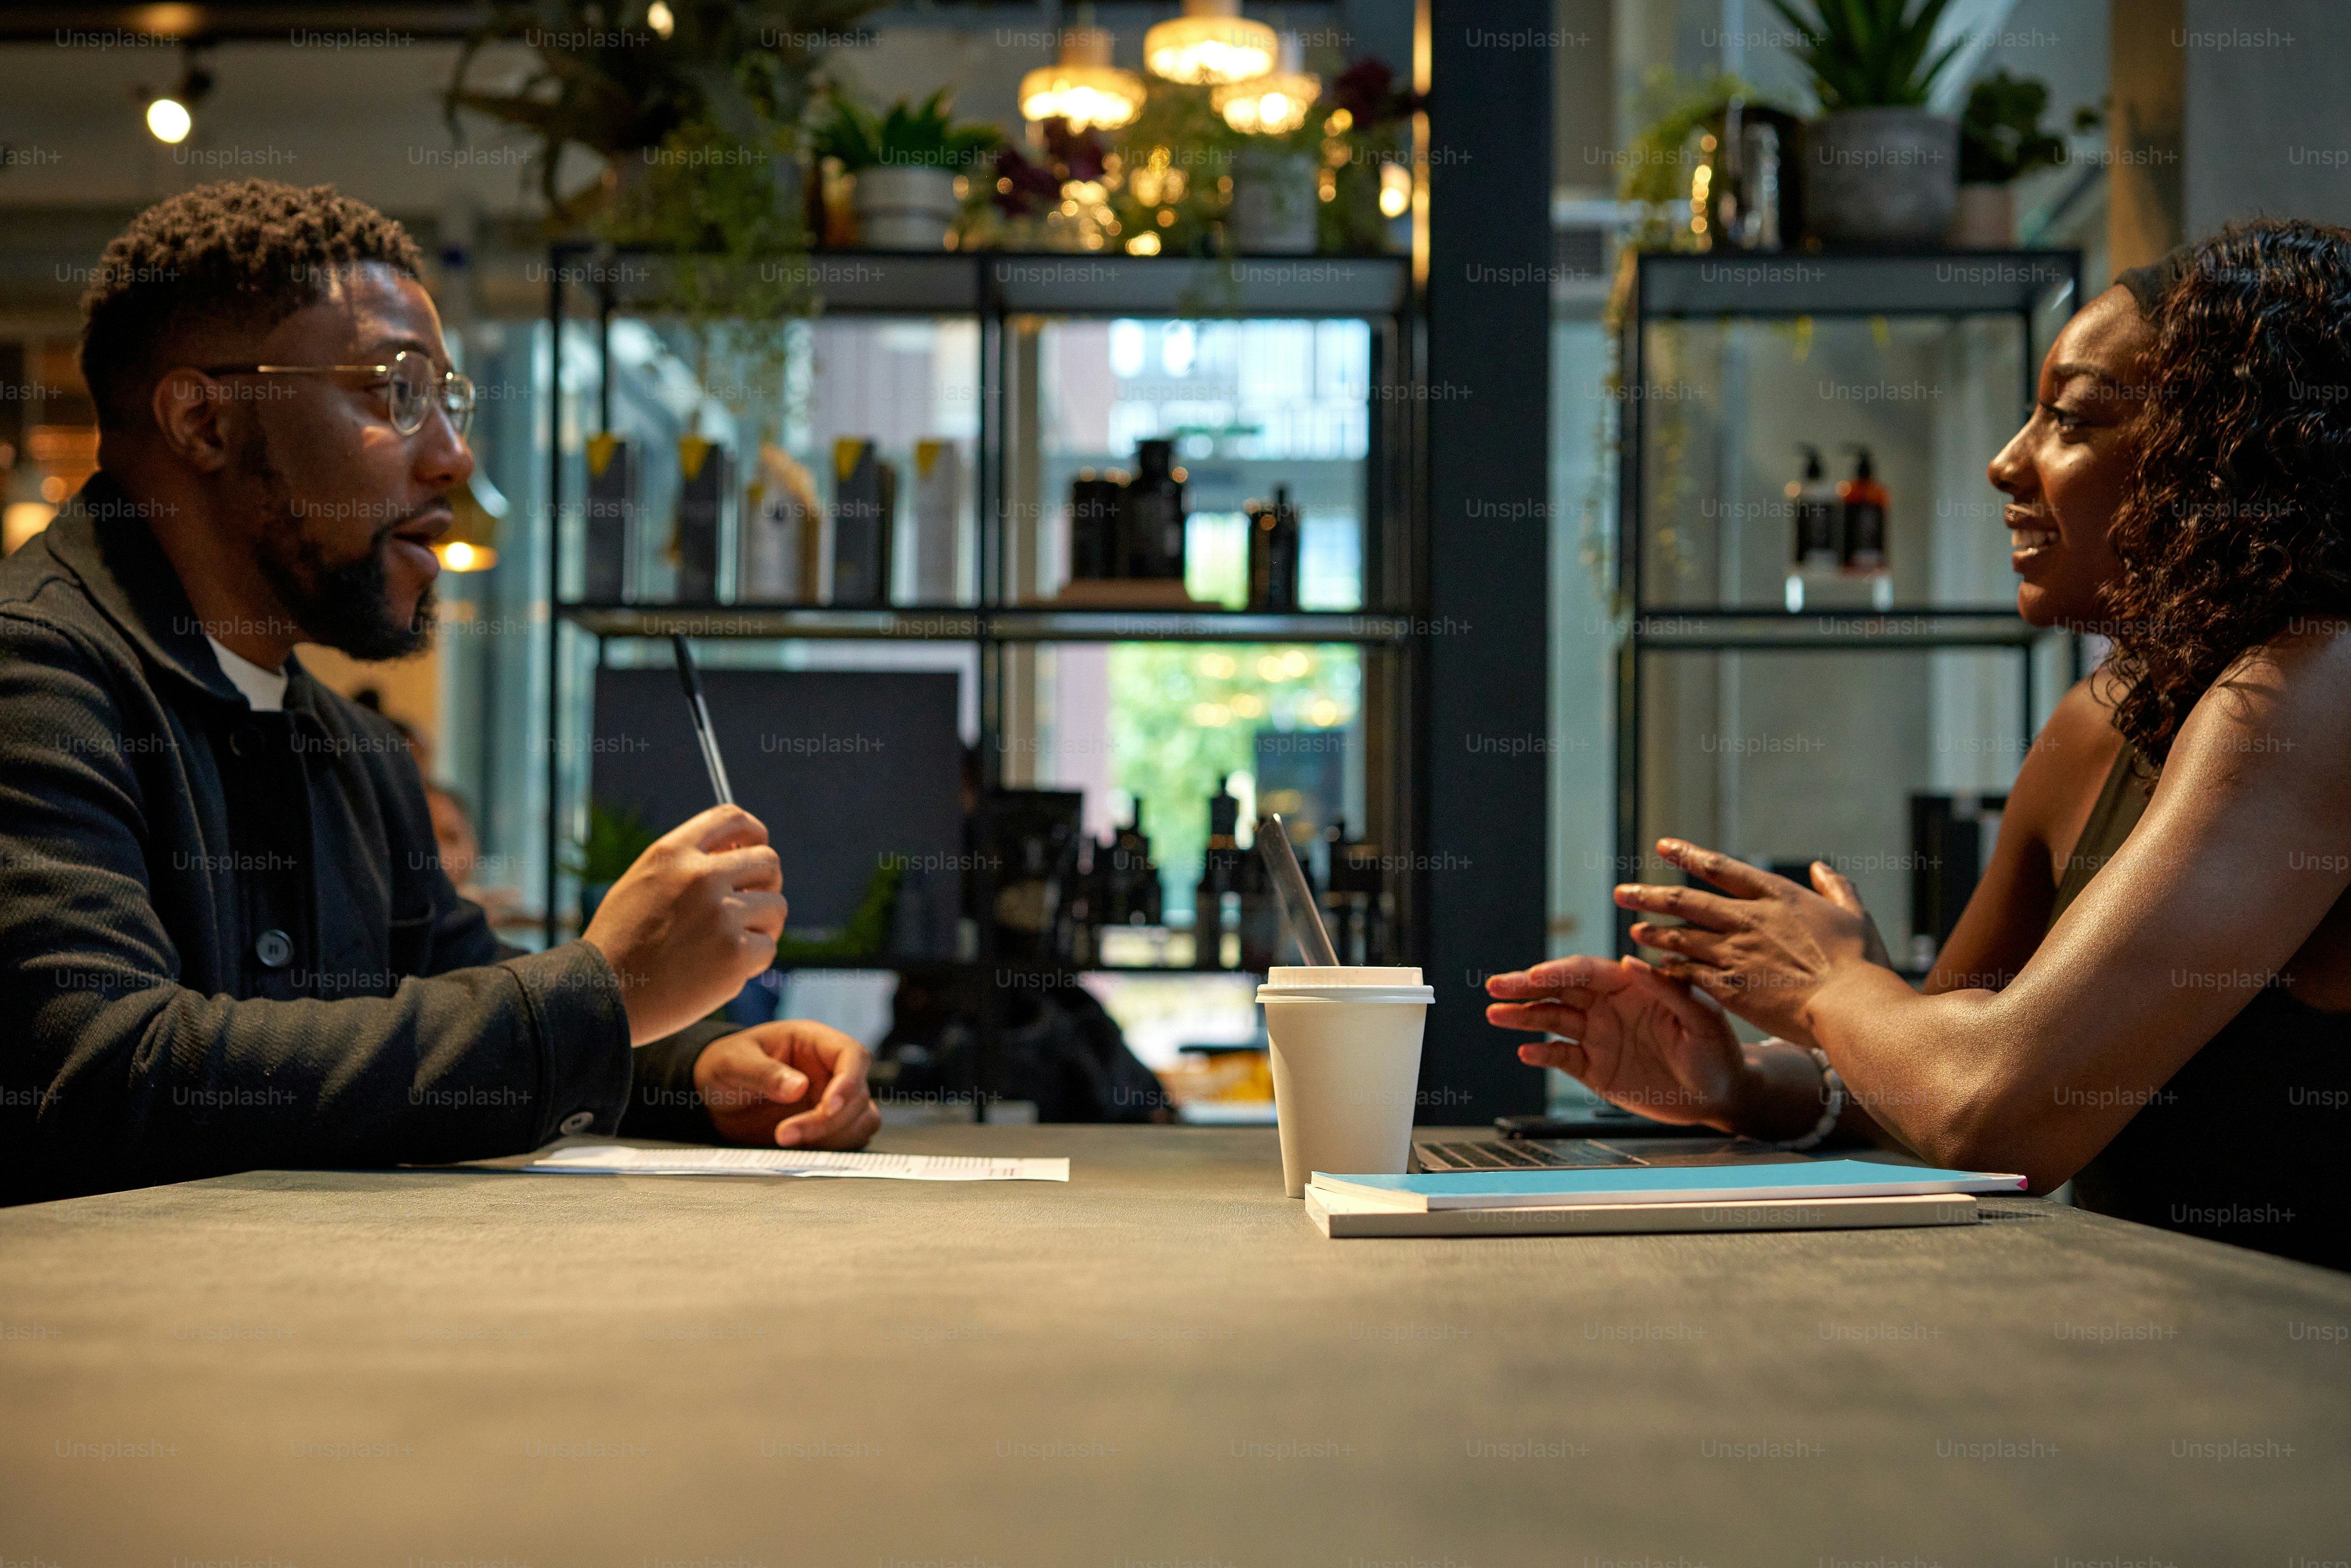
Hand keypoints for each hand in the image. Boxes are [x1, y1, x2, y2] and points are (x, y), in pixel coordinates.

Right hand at [582, 805, 786, 1045]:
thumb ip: (687, 864)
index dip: (754, 833)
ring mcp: (721, 914)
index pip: (733, 818)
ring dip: (761, 926)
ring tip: (727, 944)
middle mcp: (701, 876)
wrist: (602, 996)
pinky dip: (752, 962)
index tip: (754, 850)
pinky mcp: (735, 953)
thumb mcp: (643, 883)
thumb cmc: (622, 943)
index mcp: (674, 853)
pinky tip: (721, 970)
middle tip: (746, 909)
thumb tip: (740, 853)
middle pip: (768, 861)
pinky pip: (768, 947)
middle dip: (765, 885)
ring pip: (776, 906)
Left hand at [694, 1019, 880, 1149]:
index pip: (852, 1055)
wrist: (717, 1093)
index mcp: (814, 1042)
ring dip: (833, 1137)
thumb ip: (764, 1073)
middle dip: (827, 1121)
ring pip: (861, 1120)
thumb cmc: (726, 1064)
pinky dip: (831, 1149)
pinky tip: (798, 1149)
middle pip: (857, 1095)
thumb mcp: (734, 1062)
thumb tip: (798, 1087)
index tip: (828, 1107)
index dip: (849, 1082)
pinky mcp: (827, 1126)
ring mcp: (832, 1099)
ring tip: (786, 1141)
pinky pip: (848, 1140)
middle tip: (784, 1135)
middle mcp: (830, 1070)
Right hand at [1484, 954, 1750, 1130]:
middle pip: (1558, 989)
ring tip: (1497, 1014)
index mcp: (1632, 985)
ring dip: (1523, 1016)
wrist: (1720, 1094)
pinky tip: (1527, 1052)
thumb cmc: (1719, 1050)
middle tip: (1496, 986)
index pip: (1586, 971)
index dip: (1557, 971)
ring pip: (1552, 1020)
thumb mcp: (1703, 1017)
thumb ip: (1668, 988)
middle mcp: (1608, 1006)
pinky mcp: (1594, 1067)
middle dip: (1525, 986)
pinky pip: (1562, 1056)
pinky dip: (1542, 1054)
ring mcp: (1598, 1036)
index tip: (1533, 976)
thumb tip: (1629, 961)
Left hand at [1615, 839, 1883, 1040]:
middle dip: (1651, 895)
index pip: (1721, 868)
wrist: (1851, 1006)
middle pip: (1687, 900)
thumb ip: (1836, 888)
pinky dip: (1671, 969)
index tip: (1663, 846)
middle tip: (1622, 892)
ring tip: (1635, 929)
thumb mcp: (1855, 915)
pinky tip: (1658, 968)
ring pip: (1682, 937)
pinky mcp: (1729, 986)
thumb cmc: (1860, 964)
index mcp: (1776, 896)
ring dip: (1656, 932)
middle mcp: (1748, 919)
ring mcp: (1735, 952)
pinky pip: (1689, 974)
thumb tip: (1822, 867)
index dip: (1688, 854)